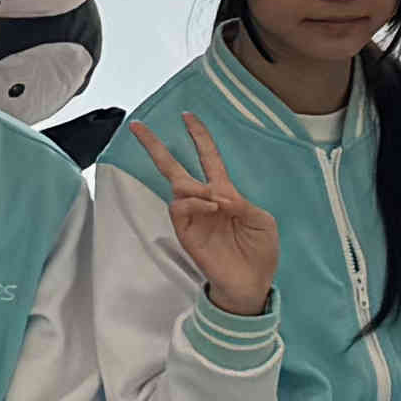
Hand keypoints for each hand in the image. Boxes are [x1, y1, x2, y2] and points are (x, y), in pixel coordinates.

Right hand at [143, 113, 279, 315]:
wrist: (251, 284)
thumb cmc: (260, 252)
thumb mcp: (262, 221)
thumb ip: (243, 203)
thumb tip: (217, 194)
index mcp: (224, 194)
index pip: (208, 160)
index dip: (199, 138)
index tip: (188, 117)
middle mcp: (204, 201)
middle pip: (175, 168)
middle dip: (156, 147)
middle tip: (138, 126)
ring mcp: (192, 216)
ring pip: (177, 187)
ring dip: (194, 185)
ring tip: (213, 198)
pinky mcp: (185, 232)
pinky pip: (180, 207)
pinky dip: (194, 201)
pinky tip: (211, 206)